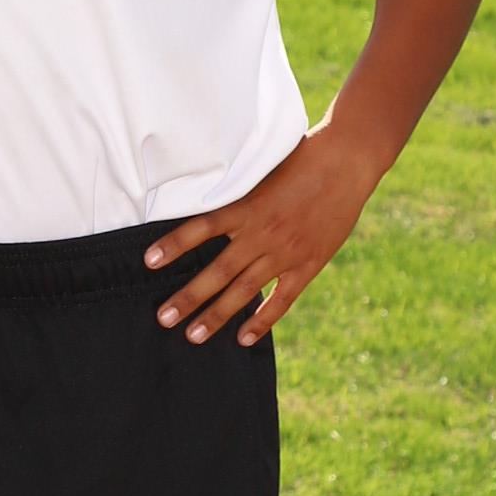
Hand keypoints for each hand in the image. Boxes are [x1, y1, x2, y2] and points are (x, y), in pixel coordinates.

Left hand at [144, 125, 381, 346]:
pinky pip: (282, 299)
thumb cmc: (302, 158)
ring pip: (244, 291)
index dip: (173, 245)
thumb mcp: (262, 169)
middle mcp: (262, 233)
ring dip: (216, 315)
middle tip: (162, 318)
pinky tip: (243, 337)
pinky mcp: (309, 264)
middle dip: (187, 298)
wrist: (347, 162)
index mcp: (248, 207)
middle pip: (218, 272)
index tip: (148, 262)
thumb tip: (204, 195)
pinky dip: (262, 320)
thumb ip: (237, 192)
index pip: (201, 229)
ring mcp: (286, 252)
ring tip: (192, 336)